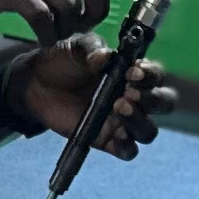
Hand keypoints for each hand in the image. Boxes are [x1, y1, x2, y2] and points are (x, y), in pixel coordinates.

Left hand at [8, 39, 178, 158]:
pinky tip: (115, 136)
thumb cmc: (62, 62)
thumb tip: (105, 56)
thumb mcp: (75, 47)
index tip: (133, 72)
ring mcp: (121, 121)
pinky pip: (127, 151)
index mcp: (132, 73)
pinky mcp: (106, 140)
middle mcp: (134, 98)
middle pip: (163, 104)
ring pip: (148, 131)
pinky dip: (126, 147)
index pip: (156, 76)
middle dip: (153, 99)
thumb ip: (91, 48)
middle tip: (128, 92)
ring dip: (140, 121)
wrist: (35, 84)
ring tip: (119, 107)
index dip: (151, 75)